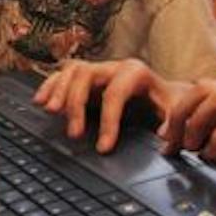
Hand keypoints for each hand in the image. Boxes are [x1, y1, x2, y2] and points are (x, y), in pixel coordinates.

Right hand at [34, 60, 188, 152]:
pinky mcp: (87, 76)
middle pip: (87, 75)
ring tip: (50, 112)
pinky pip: (64, 74)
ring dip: (58, 90)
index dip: (108, 121)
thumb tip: (163, 135)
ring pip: (73, 70)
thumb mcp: (176, 110)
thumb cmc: (168, 103)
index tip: (103, 148)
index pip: (116, 94)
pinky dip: (50, 85)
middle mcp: (114, 67)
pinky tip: (39, 101)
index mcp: (136, 73)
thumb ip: (173, 122)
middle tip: (73, 134)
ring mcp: (99, 69)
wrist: (164, 91)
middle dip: (76, 103)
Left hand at [160, 79, 215, 215]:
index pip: (213, 91)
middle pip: (206, 85)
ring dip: (192, 122)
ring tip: (187, 148)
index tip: (173, 138)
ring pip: (215, 97)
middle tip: (169, 142)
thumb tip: (213, 160)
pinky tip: (214, 158)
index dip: (185, 110)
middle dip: (179, 111)